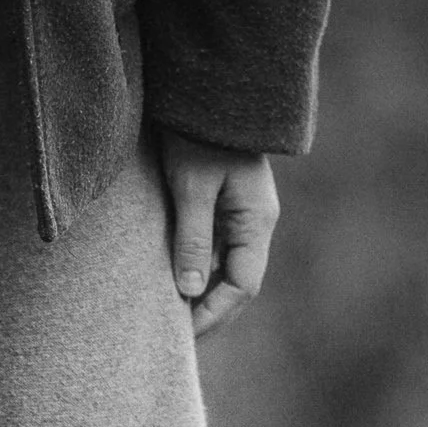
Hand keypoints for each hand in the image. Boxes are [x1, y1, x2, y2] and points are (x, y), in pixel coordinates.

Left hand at [159, 130, 279, 337]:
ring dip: (203, 297)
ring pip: (227, 271)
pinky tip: (175, 288)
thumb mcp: (191, 187)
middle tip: (176, 340)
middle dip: (210, 314)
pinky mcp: (225, 206)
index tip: (181, 336)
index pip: (242, 287)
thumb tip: (189, 291)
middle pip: (238, 285)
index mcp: (256, 220)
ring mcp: (242, 214)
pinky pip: (216, 252)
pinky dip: (198, 274)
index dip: (213, 315)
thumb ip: (192, 239)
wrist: (207, 86)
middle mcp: (255, 221)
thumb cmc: (197, 132)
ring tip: (172, 321)